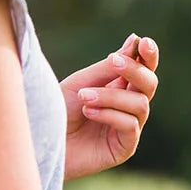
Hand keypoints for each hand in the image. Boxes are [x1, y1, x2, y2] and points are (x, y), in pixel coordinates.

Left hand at [60, 33, 159, 179]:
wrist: (41, 141)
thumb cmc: (57, 110)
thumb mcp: (81, 83)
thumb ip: (108, 68)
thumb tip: (134, 41)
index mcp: (119, 87)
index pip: (143, 70)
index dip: (148, 56)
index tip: (144, 42)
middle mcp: (128, 107)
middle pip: (149, 84)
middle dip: (135, 70)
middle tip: (114, 61)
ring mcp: (129, 128)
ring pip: (140, 104)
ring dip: (111, 96)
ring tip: (84, 98)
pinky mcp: (125, 148)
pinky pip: (130, 125)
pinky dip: (109, 114)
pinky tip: (87, 112)